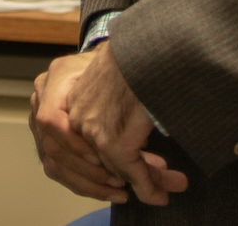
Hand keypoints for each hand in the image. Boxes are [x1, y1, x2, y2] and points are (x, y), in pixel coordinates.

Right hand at [31, 51, 138, 202]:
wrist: (103, 67)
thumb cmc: (112, 68)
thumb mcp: (117, 68)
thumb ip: (122, 90)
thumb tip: (145, 131)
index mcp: (55, 79)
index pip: (51, 118)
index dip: (74, 142)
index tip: (101, 154)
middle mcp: (41, 101)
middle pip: (53, 147)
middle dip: (88, 170)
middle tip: (120, 179)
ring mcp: (40, 123)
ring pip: (55, 165)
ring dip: (89, 182)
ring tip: (121, 190)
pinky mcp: (48, 142)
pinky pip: (59, 171)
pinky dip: (86, 185)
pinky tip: (111, 191)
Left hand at [68, 45, 189, 206]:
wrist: (148, 45)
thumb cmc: (138, 49)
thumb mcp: (116, 69)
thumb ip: (112, 92)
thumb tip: (126, 108)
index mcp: (70, 92)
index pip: (86, 136)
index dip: (112, 156)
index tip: (132, 167)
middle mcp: (75, 114)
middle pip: (102, 156)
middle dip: (133, 173)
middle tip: (155, 184)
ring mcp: (92, 130)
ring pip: (119, 167)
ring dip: (147, 180)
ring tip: (167, 188)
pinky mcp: (113, 142)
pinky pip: (133, 170)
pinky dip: (149, 184)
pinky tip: (160, 191)